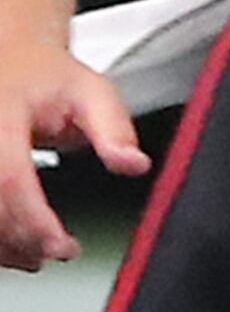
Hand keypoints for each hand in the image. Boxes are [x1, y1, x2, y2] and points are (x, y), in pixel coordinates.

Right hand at [0, 39, 144, 268]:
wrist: (8, 56)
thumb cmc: (46, 77)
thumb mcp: (91, 92)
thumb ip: (114, 128)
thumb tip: (133, 164)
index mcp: (1, 114)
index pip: (9, 176)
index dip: (34, 219)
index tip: (62, 246)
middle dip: (20, 238)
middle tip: (55, 253)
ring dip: (1, 243)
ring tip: (36, 254)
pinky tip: (13, 243)